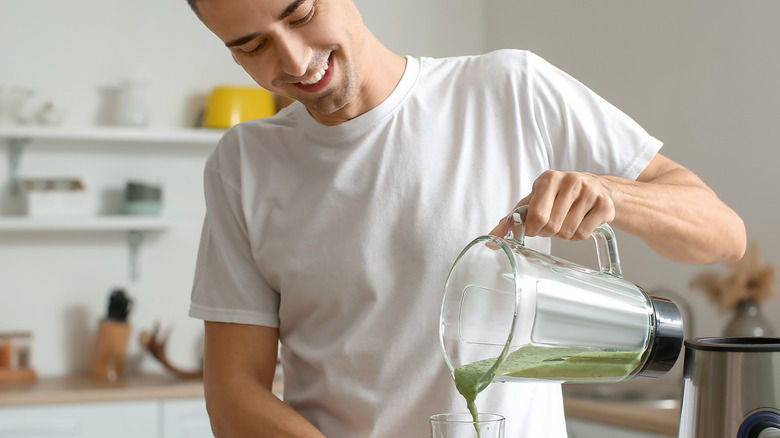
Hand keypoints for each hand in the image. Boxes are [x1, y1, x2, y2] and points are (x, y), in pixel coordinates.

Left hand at [491, 170, 615, 240]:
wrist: (597, 188)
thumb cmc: (559, 196)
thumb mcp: (534, 201)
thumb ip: (512, 219)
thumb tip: (492, 239)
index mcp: (548, 179)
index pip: (536, 215)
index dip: (533, 229)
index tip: (534, 228)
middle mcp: (570, 181)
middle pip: (552, 226)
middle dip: (549, 232)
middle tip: (553, 224)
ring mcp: (590, 191)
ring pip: (568, 232)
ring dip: (565, 235)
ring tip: (568, 221)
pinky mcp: (605, 204)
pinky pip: (584, 234)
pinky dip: (579, 235)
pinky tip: (581, 222)